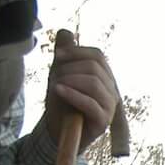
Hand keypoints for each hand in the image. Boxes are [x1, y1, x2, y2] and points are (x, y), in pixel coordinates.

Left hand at [42, 30, 119, 150]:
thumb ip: (64, 55)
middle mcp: (111, 90)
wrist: (57, 131)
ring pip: (94, 83)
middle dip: (70, 68)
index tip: (58, 56)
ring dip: (70, 80)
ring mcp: (109, 107)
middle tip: (54, 77)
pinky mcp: (103, 122)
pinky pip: (91, 103)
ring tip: (55, 86)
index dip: (77, 51)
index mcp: (104, 77)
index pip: (97, 55)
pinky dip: (72, 94)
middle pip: (95, 67)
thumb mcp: (60, 74)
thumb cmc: (61, 102)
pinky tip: (58, 90)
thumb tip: (66, 32)